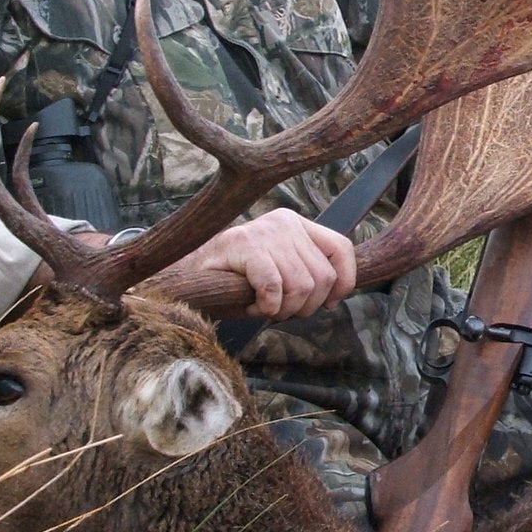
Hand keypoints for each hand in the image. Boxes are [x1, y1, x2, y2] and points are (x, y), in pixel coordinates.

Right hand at [167, 208, 356, 318]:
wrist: (189, 278)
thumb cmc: (237, 280)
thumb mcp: (280, 271)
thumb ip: (308, 274)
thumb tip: (337, 295)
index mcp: (296, 224)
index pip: (341, 249)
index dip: (342, 282)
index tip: (327, 304)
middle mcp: (285, 222)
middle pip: (323, 277)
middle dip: (305, 306)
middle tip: (278, 309)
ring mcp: (264, 231)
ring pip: (301, 286)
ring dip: (283, 309)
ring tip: (262, 306)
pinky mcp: (244, 245)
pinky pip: (274, 287)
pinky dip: (267, 306)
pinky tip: (253, 306)